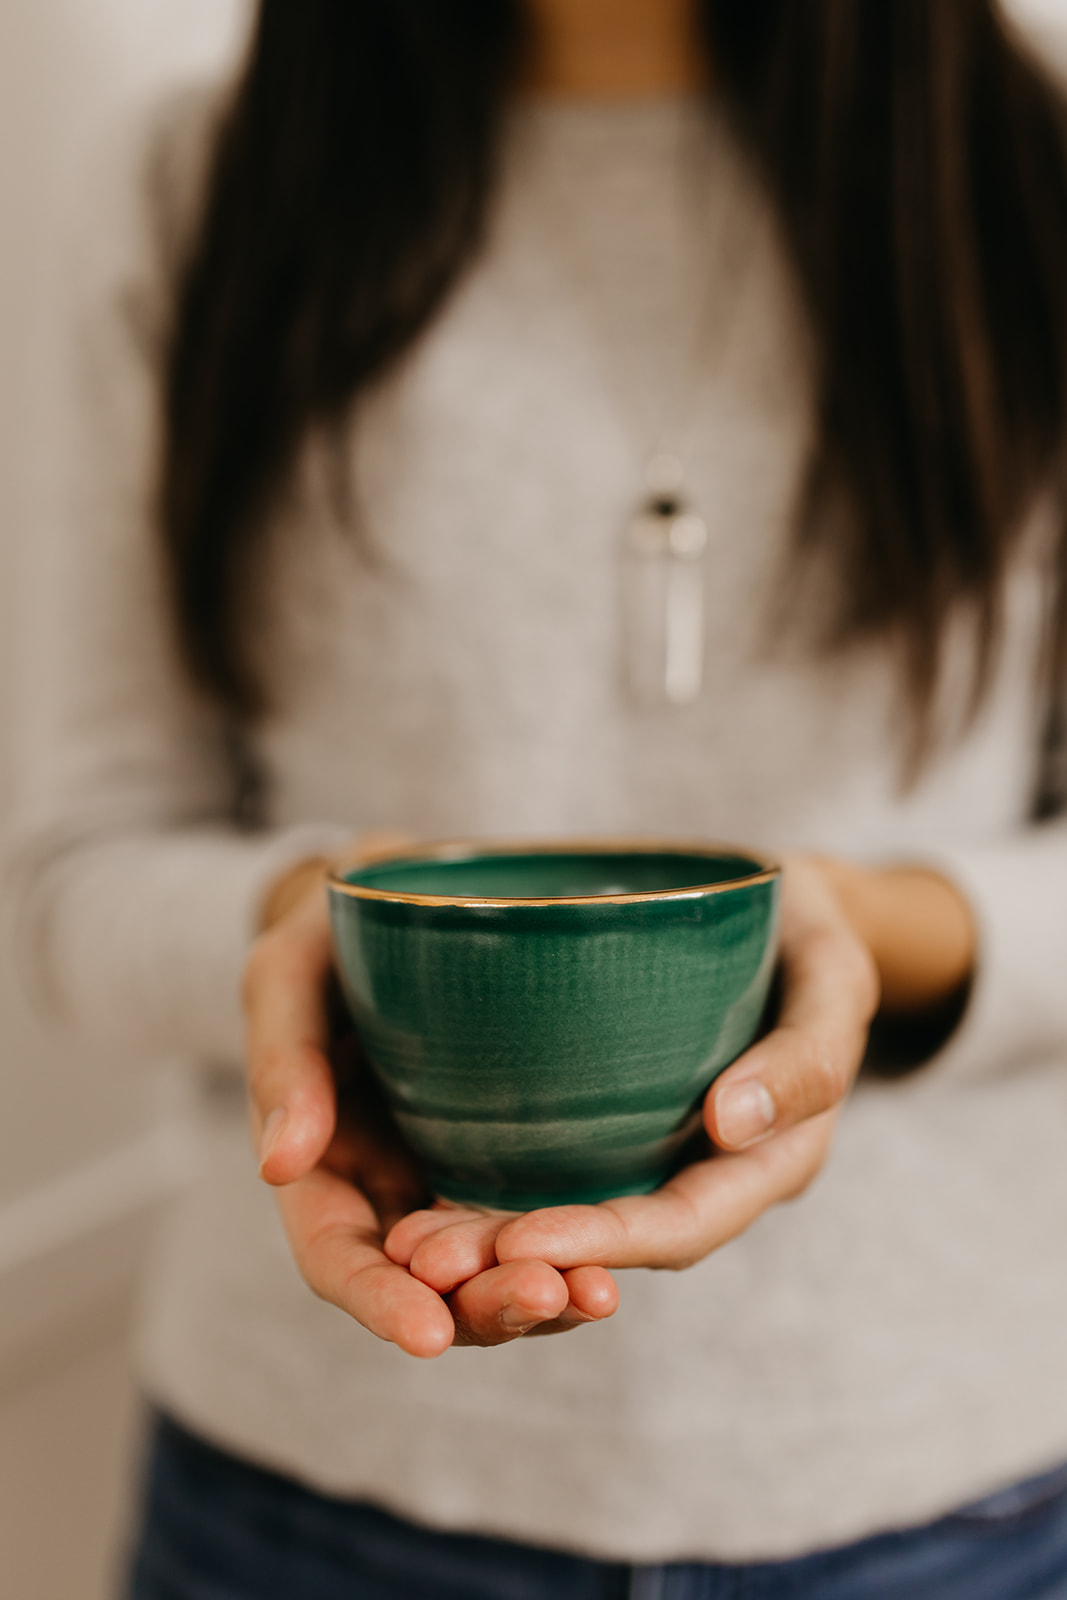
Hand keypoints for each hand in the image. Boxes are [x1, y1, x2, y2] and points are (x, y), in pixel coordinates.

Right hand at [243, 838, 618, 1357]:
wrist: (395, 910)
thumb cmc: (328, 938)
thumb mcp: (288, 975)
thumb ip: (282, 1060)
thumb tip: (278, 1165)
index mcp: (318, 1165)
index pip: (337, 1257)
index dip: (377, 1300)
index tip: (426, 1333)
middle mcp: (385, 1193)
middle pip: (426, 1285)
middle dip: (482, 1308)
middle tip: (548, 1296)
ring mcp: (449, 1181)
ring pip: (488, 1271)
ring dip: (540, 1294)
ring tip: (599, 1294)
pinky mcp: (507, 1158)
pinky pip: (535, 1221)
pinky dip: (568, 1251)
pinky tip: (613, 1260)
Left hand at [385, 855, 880, 1285]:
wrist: (781, 908)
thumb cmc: (808, 932)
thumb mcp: (834, 974)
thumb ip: (807, 1053)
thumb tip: (730, 1125)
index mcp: (769, 1159)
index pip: (684, 1222)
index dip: (605, 1242)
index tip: (521, 1240)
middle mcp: (705, 1175)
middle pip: (611, 1242)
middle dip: (521, 1259)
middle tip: (426, 1259)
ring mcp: (653, 1153)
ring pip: (570, 1221)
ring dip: (489, 1244)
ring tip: (406, 1247)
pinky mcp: (609, 1123)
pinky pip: (549, 1173)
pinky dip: (489, 1195)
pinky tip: (417, 1198)